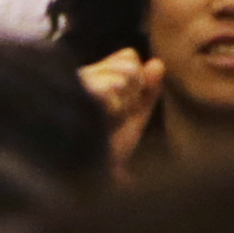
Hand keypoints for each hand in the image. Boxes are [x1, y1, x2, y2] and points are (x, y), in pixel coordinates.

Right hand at [77, 48, 165, 179]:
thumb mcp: (134, 116)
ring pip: (123, 76)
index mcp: (95, 75)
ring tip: (107, 121)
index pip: (129, 56)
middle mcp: (83, 73)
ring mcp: (77, 81)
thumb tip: (158, 63)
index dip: (137, 81)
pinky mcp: (75, 90)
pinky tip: (101, 121)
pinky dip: (114, 108)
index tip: (125, 107)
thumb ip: (148, 90)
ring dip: (123, 104)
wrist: (92, 176)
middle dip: (132, 95)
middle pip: (130, 65)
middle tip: (116, 118)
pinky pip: (111, 87)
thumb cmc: (109, 147)